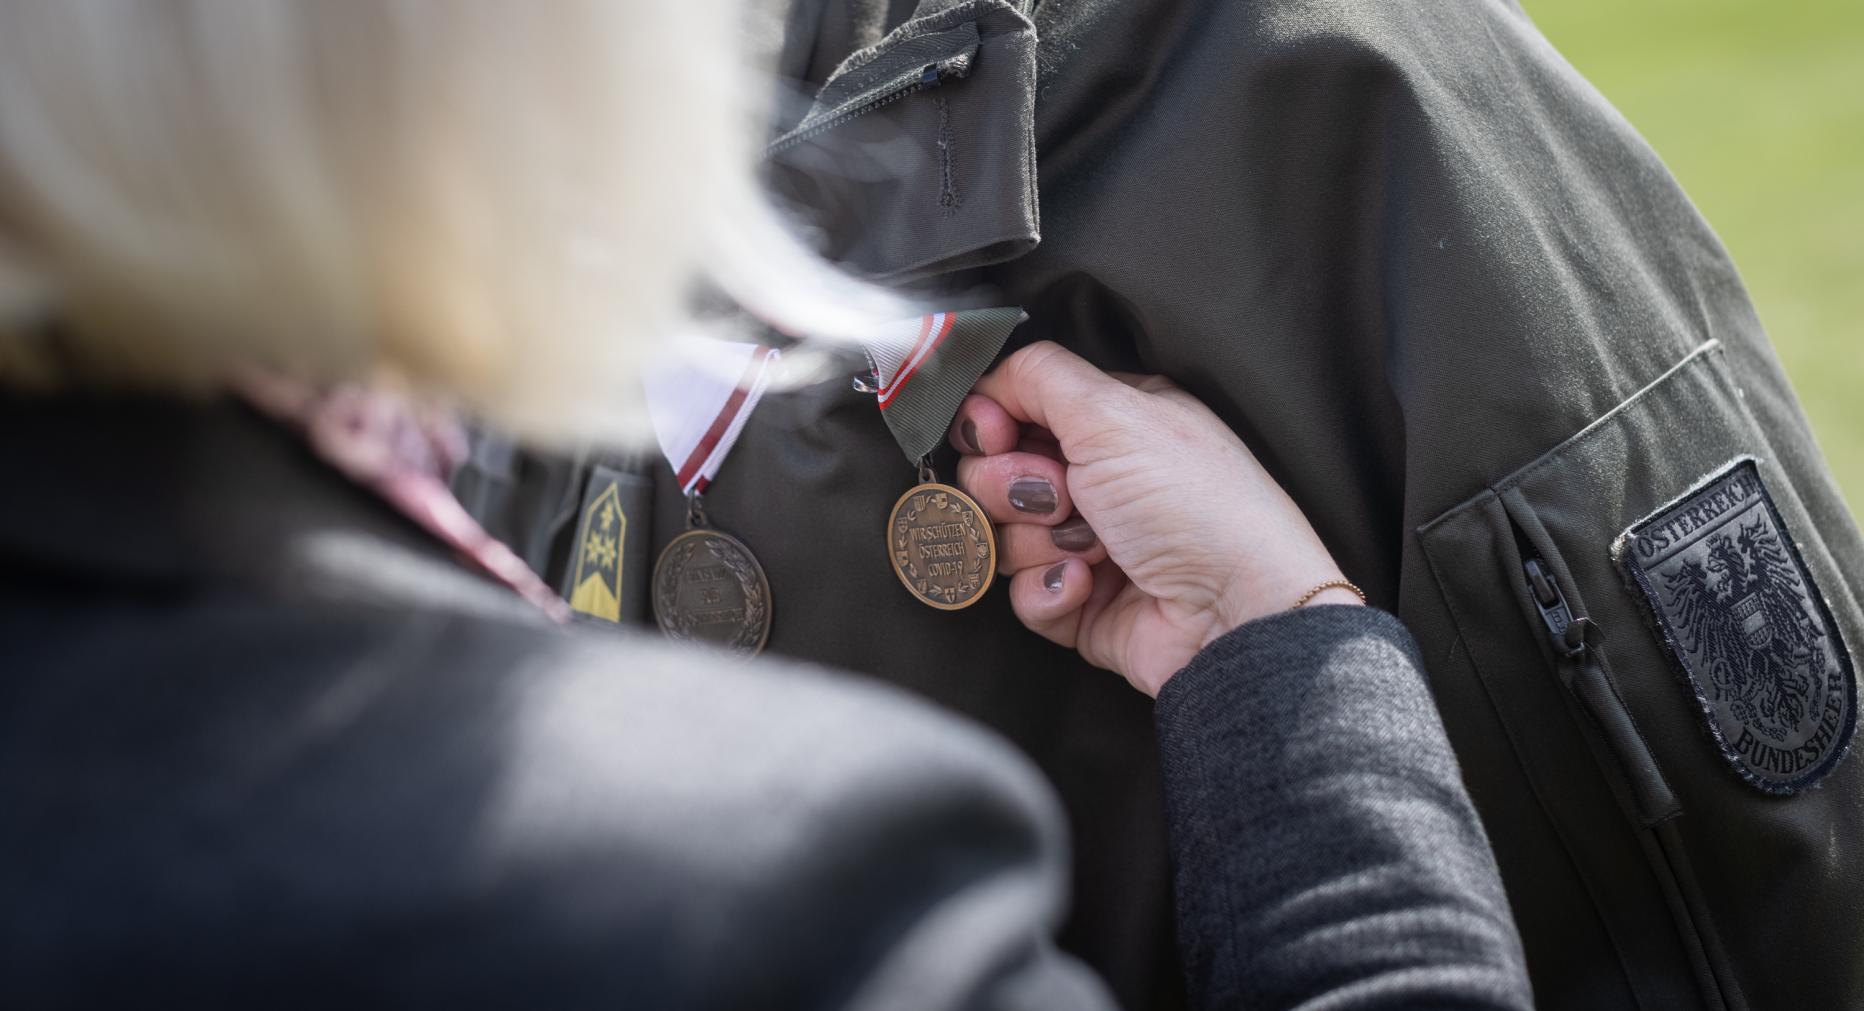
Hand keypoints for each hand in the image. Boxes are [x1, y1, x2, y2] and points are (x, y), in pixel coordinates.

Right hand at [950, 342, 1358, 696]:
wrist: (1234, 613)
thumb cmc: (1195, 504)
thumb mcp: (1115, 411)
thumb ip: (1039, 375)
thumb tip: (988, 374)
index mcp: (1110, 421)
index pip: (1015, 406)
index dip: (989, 421)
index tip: (995, 434)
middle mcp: (1097, 477)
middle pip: (995, 470)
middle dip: (1013, 486)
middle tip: (1062, 496)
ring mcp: (1085, 541)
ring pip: (1003, 534)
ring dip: (1038, 540)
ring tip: (1093, 547)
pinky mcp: (1078, 601)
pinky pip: (1021, 593)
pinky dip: (1048, 590)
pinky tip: (1088, 585)